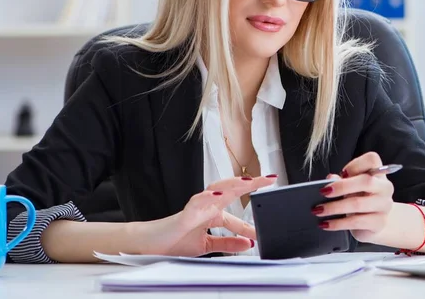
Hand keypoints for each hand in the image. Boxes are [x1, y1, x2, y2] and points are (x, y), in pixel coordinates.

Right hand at [133, 175, 276, 255]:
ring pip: (217, 190)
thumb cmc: (176, 240)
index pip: (238, 208)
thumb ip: (227, 242)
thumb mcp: (208, 245)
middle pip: (232, 189)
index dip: (255, 206)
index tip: (272, 206)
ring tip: (250, 181)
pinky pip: (197, 202)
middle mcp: (207, 206)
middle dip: (251, 183)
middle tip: (270, 178)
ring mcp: (196, 207)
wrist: (152, 246)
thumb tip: (249, 243)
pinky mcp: (185, 213)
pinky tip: (219, 195)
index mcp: (213, 212)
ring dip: (234, 184)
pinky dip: (208, 198)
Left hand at [314, 152, 393, 242]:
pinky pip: (356, 222)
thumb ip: (340, 179)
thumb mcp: (350, 186)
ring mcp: (384, 206)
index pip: (372, 160)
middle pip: (366, 182)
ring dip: (334, 207)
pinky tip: (326, 223)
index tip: (343, 172)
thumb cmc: (359, 198)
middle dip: (341, 186)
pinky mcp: (379, 223)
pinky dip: (338, 223)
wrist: (373, 222)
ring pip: (358, 204)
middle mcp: (384, 187)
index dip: (356, 164)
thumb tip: (330, 179)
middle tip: (323, 192)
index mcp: (378, 173)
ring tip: (319, 210)